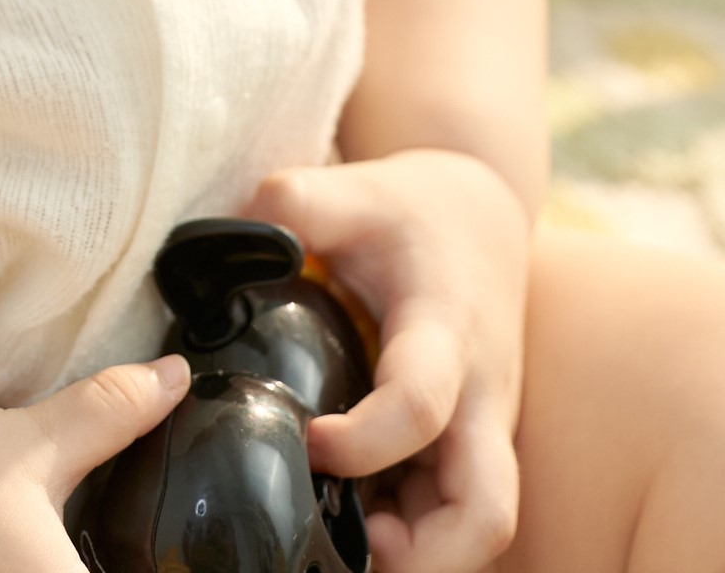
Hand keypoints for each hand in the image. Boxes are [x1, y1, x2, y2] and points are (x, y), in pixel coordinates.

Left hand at [243, 150, 530, 572]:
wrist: (487, 217)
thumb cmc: (420, 211)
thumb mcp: (363, 189)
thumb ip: (298, 202)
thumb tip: (237, 229)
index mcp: (446, 333)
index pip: (420, 406)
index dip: (362, 443)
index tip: (306, 439)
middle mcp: (478, 400)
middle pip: (485, 514)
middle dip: (425, 557)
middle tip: (350, 548)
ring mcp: (481, 433)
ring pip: (479, 529)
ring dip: (417, 554)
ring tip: (341, 539)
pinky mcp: (471, 450)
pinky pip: (455, 516)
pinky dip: (412, 536)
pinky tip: (355, 520)